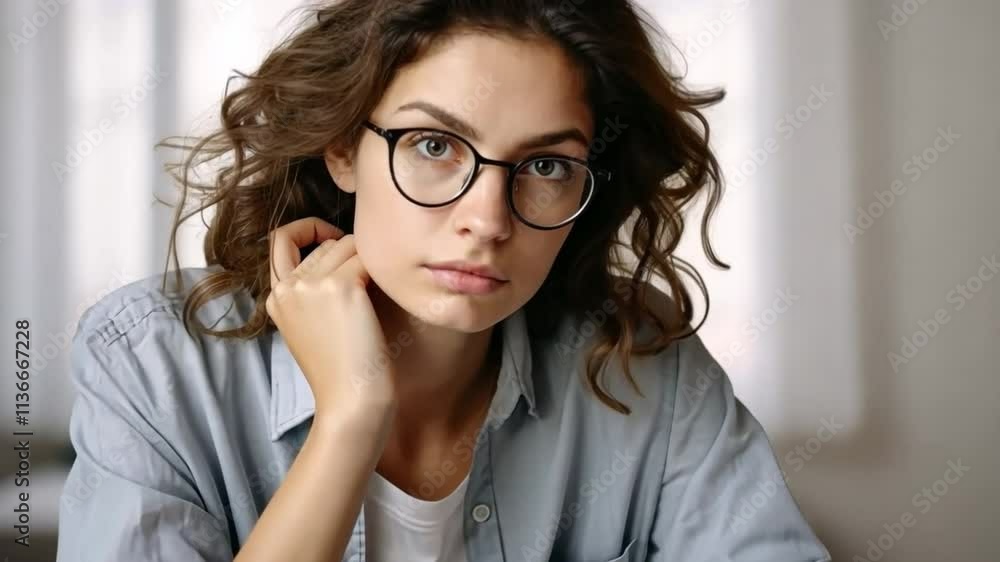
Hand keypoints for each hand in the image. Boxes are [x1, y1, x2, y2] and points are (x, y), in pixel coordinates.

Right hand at [265, 217, 397, 429]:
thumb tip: (341, 249)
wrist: (351, 401)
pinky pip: (367, 257)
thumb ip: (313, 291)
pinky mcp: (340, 287)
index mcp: (276, 298)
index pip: (280, 240)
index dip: (308, 230)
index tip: (335, 240)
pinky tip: (387, 295)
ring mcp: (310, 285)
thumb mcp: (313, 326)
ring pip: (348, 244)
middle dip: (351, 253)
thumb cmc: (344, 371)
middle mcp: (286, 287)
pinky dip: (382, 271)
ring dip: (369, 262)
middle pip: (325, 242)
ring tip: (379, 296)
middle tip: (370, 284)